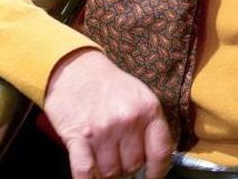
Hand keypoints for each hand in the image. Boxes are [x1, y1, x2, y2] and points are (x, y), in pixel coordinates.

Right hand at [43, 49, 173, 178]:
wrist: (75, 69)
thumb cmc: (110, 85)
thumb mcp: (140, 97)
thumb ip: (148, 126)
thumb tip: (152, 162)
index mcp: (148, 110)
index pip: (161, 152)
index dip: (158, 171)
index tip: (152, 176)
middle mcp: (128, 120)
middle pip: (134, 165)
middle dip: (127, 165)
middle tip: (118, 155)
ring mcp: (103, 130)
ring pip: (111, 171)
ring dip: (106, 170)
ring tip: (102, 154)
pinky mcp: (78, 137)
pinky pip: (85, 172)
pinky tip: (90, 176)